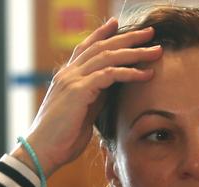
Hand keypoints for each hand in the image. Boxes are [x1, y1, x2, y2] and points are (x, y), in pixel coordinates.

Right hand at [11, 18, 161, 177]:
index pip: (86, 47)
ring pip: (108, 56)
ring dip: (135, 51)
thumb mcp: (83, 113)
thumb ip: (95, 98)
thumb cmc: (61, 139)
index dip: (102, 34)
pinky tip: (146, 74)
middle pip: (102, 47)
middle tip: (149, 32)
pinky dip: (130, 72)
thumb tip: (110, 90)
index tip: (117, 24)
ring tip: (156, 51)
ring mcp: (72, 80)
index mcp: (67, 77)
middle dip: (128, 37)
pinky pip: (110, 75)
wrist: (42, 151)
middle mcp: (68, 74)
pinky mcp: (79, 91)